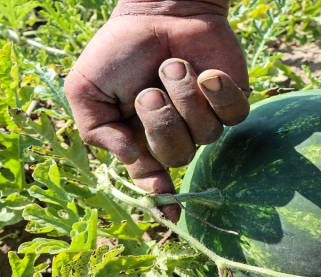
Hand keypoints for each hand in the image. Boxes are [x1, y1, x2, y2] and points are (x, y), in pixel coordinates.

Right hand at [64, 1, 249, 221]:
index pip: (152, 180)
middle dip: (161, 122)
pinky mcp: (231, 100)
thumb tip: (130, 160)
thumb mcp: (86, 88)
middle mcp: (174, 134)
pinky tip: (207, 72)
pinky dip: (219, 92)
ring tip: (173, 65)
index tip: (166, 211)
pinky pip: (234, 114)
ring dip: (185, 96)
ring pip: (205, 134)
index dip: (160, 199)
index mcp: (139, 139)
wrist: (157, 9)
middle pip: (177, 157)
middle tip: (149, 91)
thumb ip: (94, 129)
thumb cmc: (119, 50)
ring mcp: (204, 119)